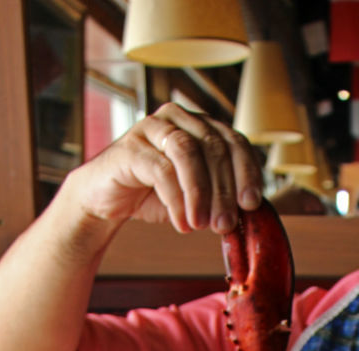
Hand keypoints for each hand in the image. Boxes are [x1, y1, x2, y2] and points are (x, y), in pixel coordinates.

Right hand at [75, 103, 263, 234]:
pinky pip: (161, 170)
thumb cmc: (153, 195)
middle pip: (214, 147)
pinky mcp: (131, 146)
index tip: (252, 204)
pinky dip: (176, 201)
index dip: (247, 171)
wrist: (106, 200)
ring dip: (200, 193)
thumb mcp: (194, 196)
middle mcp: (179, 119)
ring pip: (188, 153)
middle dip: (224, 189)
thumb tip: (249, 212)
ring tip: (202, 225)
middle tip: (226, 224)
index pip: (234, 141)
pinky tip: (182, 224)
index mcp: (200, 126)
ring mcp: (153, 128)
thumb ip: (219, 195)